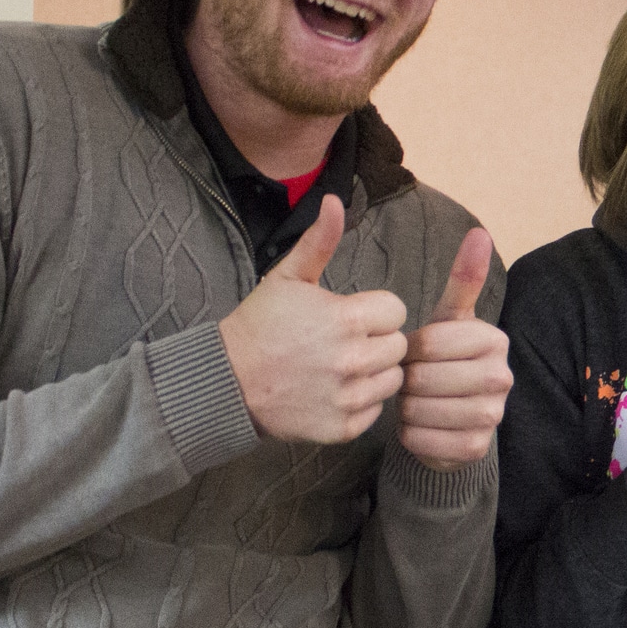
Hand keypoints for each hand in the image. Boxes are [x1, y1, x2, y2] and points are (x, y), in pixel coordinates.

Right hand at [218, 195, 407, 443]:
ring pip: (392, 379)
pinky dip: (360, 403)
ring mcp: (348, 396)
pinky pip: (375, 411)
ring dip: (373, 372)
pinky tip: (332, 391)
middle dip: (376, 341)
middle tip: (343, 343)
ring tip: (339, 366)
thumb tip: (334, 200)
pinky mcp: (343, 427)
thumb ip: (319, 241)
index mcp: (345, 319)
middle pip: (398, 346)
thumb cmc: (260, 325)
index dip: (375, 311)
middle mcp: (352, 360)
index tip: (350, 316)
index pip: (396, 310)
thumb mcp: (287, 278)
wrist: (227, 382)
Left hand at [396, 227, 511, 470]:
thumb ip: (463, 279)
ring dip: (406, 408)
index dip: (409, 350)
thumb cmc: (444, 361)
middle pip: (422, 377)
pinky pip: (422, 440)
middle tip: (413, 381)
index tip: (416, 354)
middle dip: (407, 380)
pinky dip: (410, 434)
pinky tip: (421, 426)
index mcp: (494, 340)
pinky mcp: (476, 449)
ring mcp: (494, 416)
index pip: (428, 343)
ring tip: (415, 401)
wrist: (451, 420)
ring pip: (419, 409)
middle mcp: (503, 377)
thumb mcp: (449, 320)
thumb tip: (480, 232)